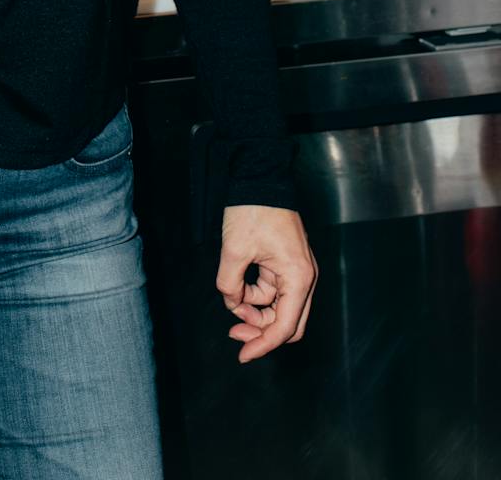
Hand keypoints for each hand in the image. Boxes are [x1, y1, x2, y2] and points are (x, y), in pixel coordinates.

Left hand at [215, 204, 317, 362]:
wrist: (261, 178)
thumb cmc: (253, 209)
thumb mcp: (234, 249)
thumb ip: (230, 284)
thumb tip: (231, 301)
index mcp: (298, 277)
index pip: (284, 326)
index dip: (263, 345)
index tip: (244, 355)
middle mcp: (304, 278)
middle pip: (287, 322)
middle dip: (260, 331)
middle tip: (235, 335)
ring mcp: (296, 271)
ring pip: (279, 307)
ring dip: (255, 311)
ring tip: (232, 301)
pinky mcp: (286, 263)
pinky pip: (274, 291)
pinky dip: (256, 296)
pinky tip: (238, 290)